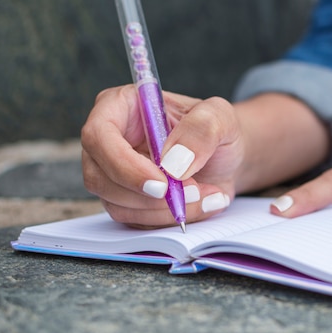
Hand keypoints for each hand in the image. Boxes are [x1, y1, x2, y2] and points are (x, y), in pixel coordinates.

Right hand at [82, 86, 329, 228]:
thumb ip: (199, 131)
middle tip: (198, 196)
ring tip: (209, 197)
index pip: (98, 138)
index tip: (164, 184)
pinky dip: (171, 222)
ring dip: (166, 212)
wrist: (233, 153)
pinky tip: (204, 206)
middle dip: (151, 196)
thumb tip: (172, 167)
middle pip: (101, 178)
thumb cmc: (225, 128)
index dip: (125, 166)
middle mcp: (110, 142)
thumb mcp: (220, 117)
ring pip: (119, 206)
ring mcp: (118, 175)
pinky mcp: (132, 201)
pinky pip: (138, 222)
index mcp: (119, 109)